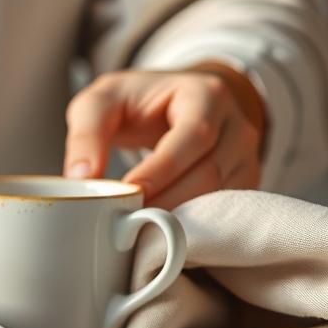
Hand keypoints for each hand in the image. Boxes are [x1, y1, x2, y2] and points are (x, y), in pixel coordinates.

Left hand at [63, 62, 265, 209]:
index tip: (130, 192)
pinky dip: (192, 225)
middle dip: (166, 200)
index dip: (164, 168)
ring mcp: (246, 157)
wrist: (172, 102)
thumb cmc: (135, 101)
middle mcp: (236, 126)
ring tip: (138, 228)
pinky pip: (224, 211)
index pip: (194, 135)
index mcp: (206, 95)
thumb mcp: (102, 101)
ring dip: (178, 218)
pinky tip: (160, 232)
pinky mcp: (242, 183)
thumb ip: (86, 133)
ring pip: (219, 197)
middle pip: (209, 172)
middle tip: (126, 219)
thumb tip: (81, 177)